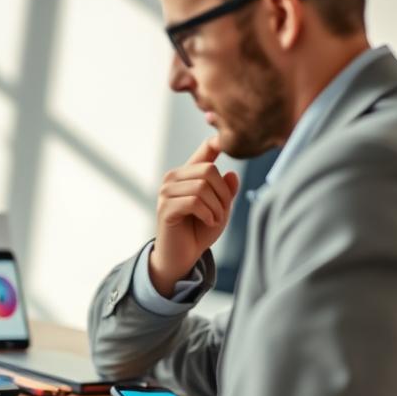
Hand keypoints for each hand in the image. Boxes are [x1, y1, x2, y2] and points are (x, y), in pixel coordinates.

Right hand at [149, 137, 240, 296]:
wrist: (182, 256)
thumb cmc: (200, 231)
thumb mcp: (221, 209)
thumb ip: (226, 191)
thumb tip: (231, 174)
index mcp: (187, 174)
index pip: (205, 150)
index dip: (216, 142)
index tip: (223, 139)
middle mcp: (173, 178)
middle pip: (208, 170)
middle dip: (223, 193)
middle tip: (222, 212)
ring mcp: (166, 192)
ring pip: (202, 187)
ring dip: (216, 207)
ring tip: (214, 220)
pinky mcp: (165, 208)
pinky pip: (194, 202)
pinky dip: (208, 214)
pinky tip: (208, 222)